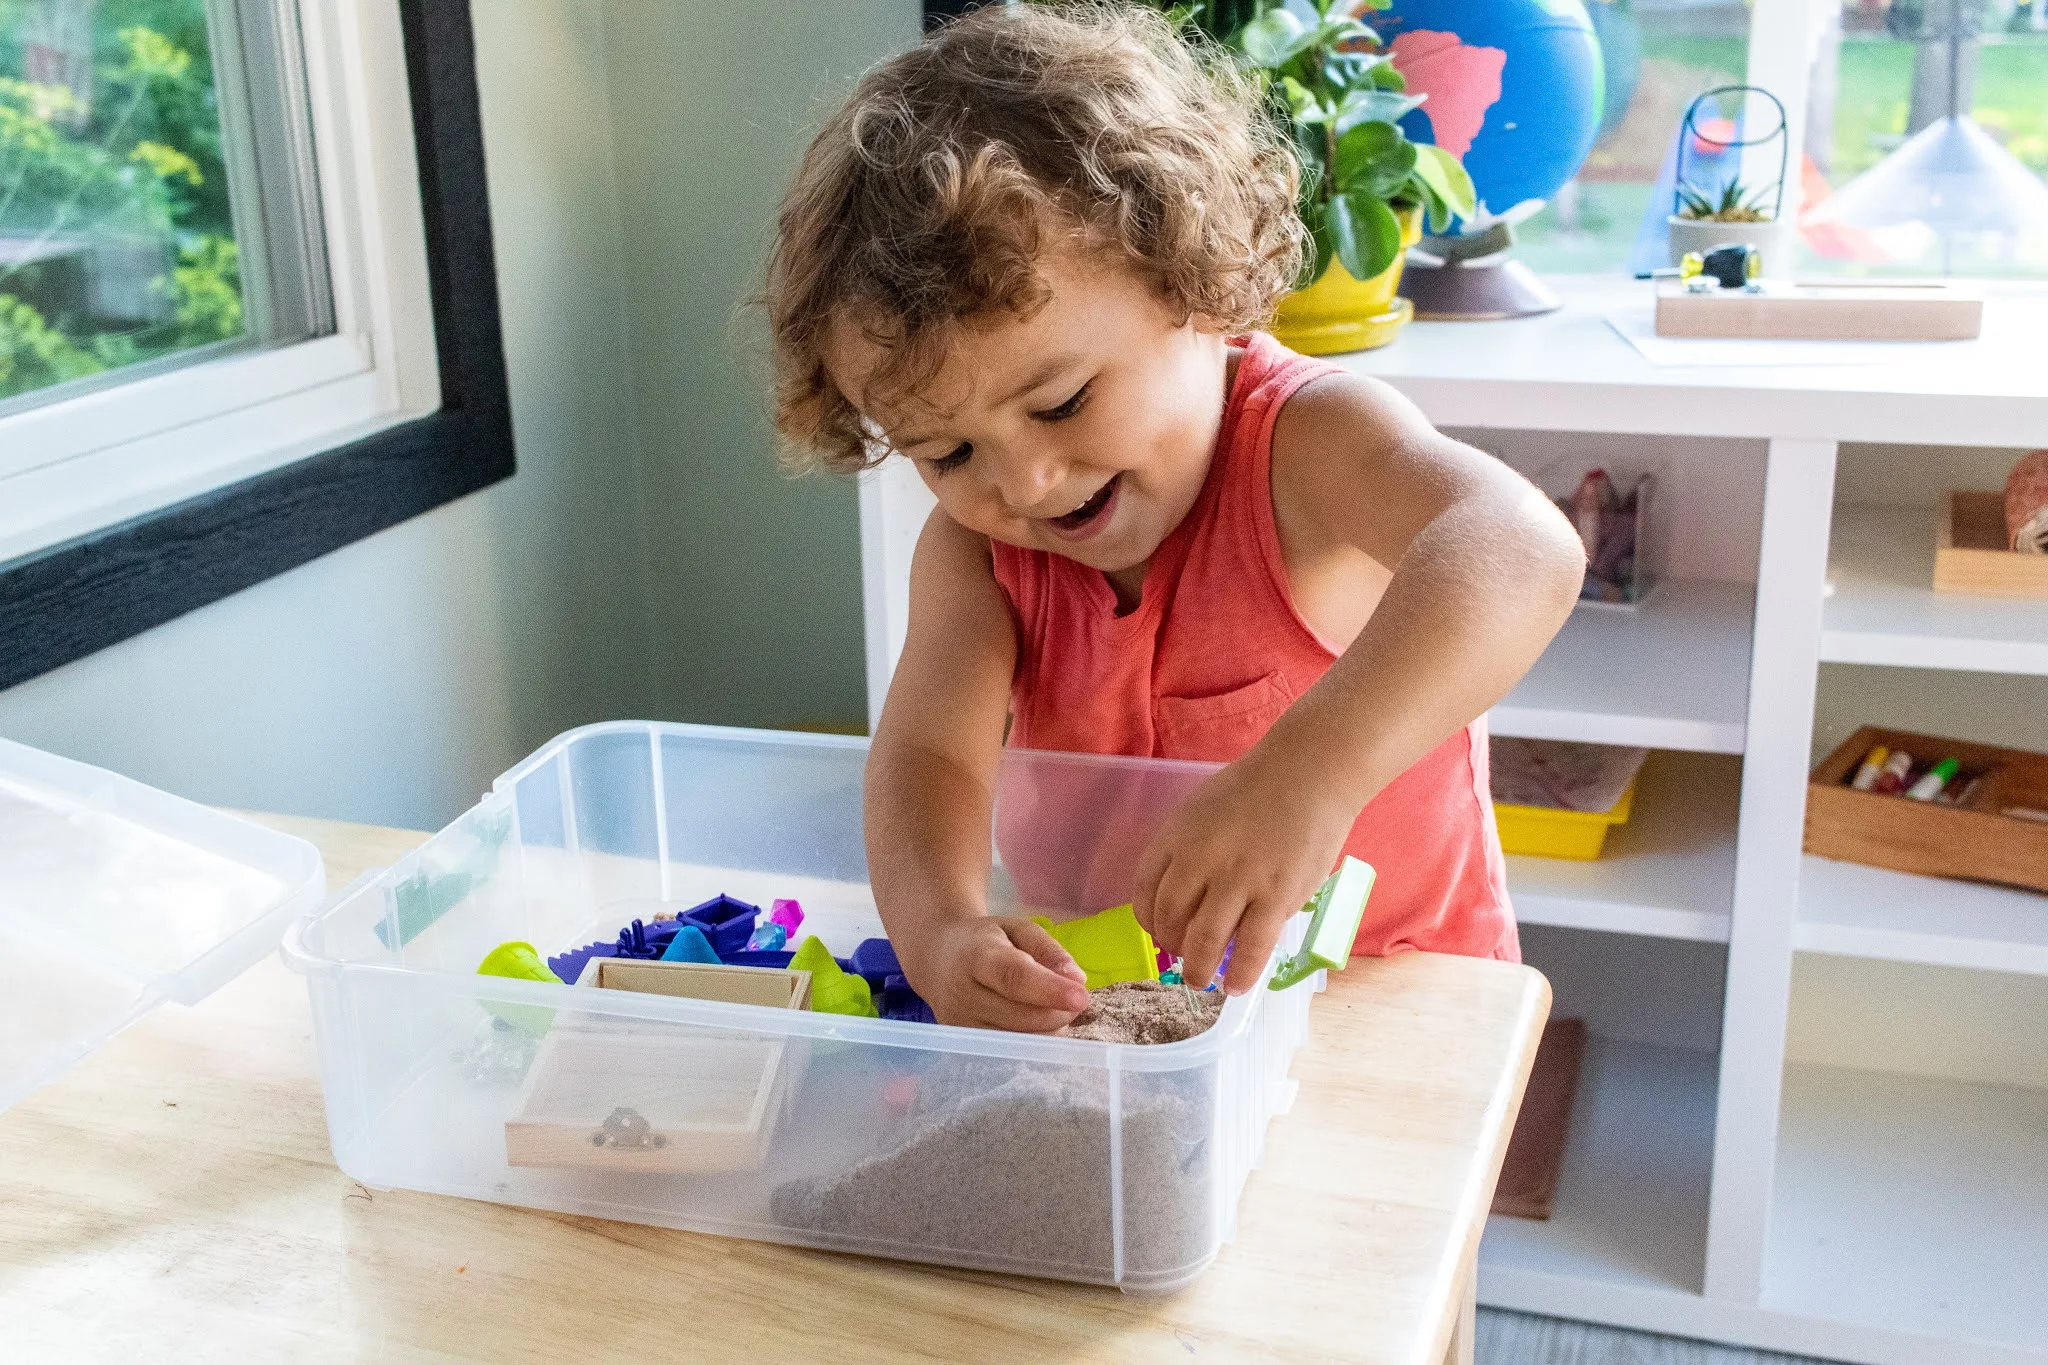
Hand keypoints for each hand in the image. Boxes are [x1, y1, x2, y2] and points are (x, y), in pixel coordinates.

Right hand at [906, 915, 1091, 1031]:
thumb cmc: (985, 941)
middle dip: (1059, 1012)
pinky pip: (1011, 1051)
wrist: (936, 958)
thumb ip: (1049, 950)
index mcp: (976, 956)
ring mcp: (960, 1025)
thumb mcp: (1018, 929)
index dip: (1050, 990)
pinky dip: (1034, 1040)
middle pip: (1021, 1017)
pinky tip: (1037, 1021)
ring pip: (1020, 1041)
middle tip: (1076, 997)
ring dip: (1049, 1028)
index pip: (1013, 977)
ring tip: (1053, 1006)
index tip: (1082, 997)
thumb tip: (1077, 980)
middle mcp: (962, 994)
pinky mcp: (963, 1045)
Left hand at [1133, 748, 1359, 994]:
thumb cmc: (1256, 789)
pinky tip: (1234, 986)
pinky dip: (1239, 974)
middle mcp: (1200, 859)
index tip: (1160, 934)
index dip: (1150, 923)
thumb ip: (1187, 850)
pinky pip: (1251, 948)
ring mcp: (1239, 880)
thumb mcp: (1202, 810)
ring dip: (1198, 969)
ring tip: (1203, 980)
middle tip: (1184, 958)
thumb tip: (1181, 899)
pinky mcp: (1276, 896)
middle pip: (1170, 921)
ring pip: (1204, 942)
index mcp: (1176, 836)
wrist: (1309, 773)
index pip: (1145, 893)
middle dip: (1173, 948)